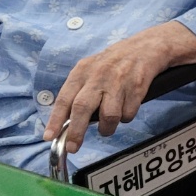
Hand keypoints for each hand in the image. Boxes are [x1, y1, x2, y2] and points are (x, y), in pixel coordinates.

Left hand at [43, 20, 195, 153]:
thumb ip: (78, 91)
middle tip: (73, 147)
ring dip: (107, 128)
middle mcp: (99, 75)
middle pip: (83, 108)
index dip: (55, 119)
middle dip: (76, 131)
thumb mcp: (91, 69)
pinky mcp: (137, 88)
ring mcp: (119, 82)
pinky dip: (126, 117)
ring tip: (108, 127)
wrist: (146, 47)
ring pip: (109, 116)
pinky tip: (125, 108)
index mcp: (83, 71)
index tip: (49, 136)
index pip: (65, 98)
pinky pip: (128, 114)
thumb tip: (65, 120)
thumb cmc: (114, 62)